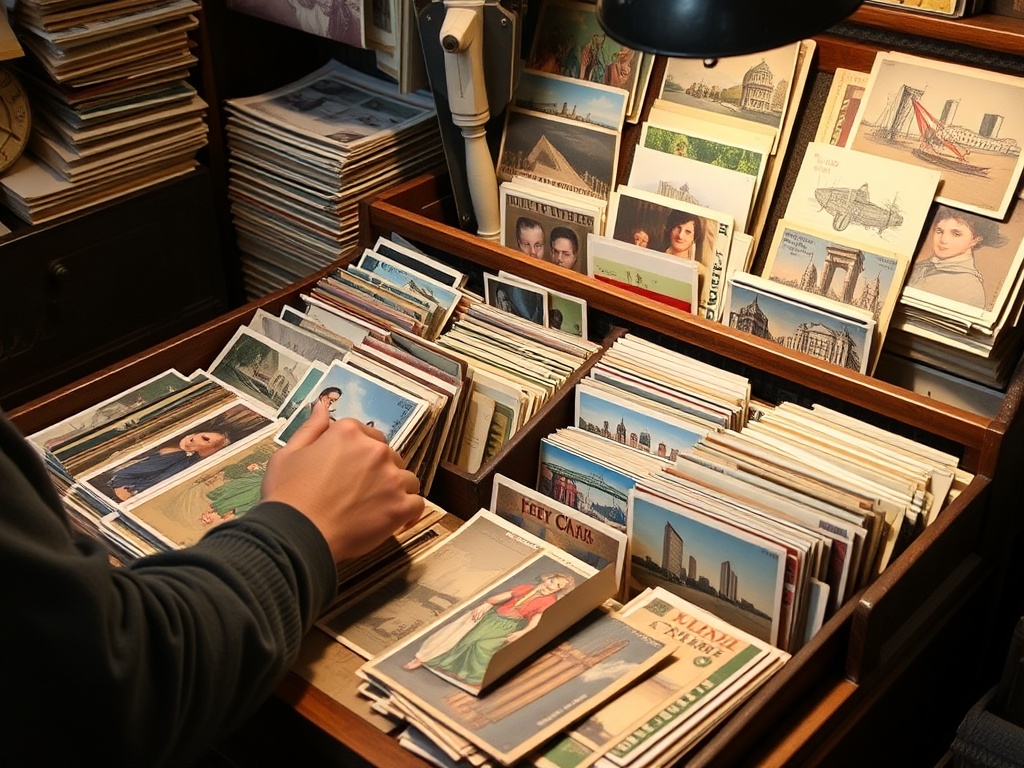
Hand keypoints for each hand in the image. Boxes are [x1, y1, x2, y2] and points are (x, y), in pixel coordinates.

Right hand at [260, 401, 423, 562]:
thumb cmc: (287, 496)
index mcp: (349, 433)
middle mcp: (375, 450)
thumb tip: (322, 405)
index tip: (349, 471)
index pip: (368, 435)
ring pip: (407, 479)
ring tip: (376, 507)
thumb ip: (311, 428)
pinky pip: (417, 504)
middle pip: (390, 456)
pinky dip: (407, 512)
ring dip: (396, 490)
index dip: (360, 454)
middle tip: (360, 492)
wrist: (296, 536)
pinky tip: (393, 520)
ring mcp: (392, 479)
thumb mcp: (288, 454)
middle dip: (379, 471)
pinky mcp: (401, 507)